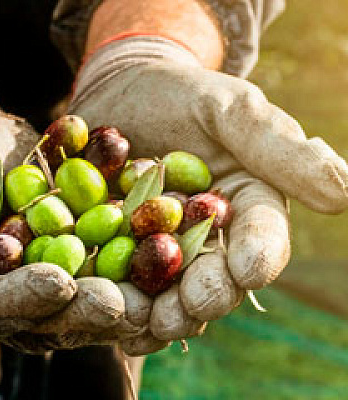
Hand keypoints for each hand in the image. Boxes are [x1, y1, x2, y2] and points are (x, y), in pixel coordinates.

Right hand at [0, 78, 162, 355]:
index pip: (5, 305)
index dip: (31, 297)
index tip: (61, 285)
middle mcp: (30, 284)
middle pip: (62, 304)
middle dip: (95, 302)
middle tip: (129, 302)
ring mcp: (65, 260)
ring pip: (99, 277)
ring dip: (132, 277)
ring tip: (161, 269)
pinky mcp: (91, 235)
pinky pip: (118, 236)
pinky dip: (140, 230)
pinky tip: (167, 223)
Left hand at [64, 37, 347, 345]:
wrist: (125, 92)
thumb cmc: (181, 95)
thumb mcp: (229, 109)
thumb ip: (277, 147)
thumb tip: (341, 192)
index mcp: (245, 204)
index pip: (263, 235)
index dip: (260, 254)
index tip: (250, 270)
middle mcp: (209, 235)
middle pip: (215, 274)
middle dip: (206, 296)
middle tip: (191, 310)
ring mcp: (163, 246)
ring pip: (169, 290)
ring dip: (160, 312)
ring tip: (145, 326)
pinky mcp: (121, 248)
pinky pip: (123, 281)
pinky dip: (119, 302)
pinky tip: (112, 322)